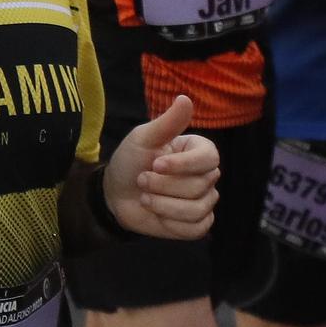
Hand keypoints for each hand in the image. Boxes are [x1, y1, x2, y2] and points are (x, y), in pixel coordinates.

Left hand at [102, 96, 217, 239]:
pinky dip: (171, 223)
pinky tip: (157, 214)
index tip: (156, 164)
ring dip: (163, 205)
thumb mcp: (143, 138)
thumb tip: (185, 98)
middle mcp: (206, 176)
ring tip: (145, 197)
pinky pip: (196, 228)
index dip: (183, 165)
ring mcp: (204, 201)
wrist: (115, 194)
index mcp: (197, 151)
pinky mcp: (197, 224)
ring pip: (197, 209)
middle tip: (142, 180)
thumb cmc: (130, 161)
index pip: (210, 158)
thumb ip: (167, 123)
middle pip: (201, 186)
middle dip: (163, 186)